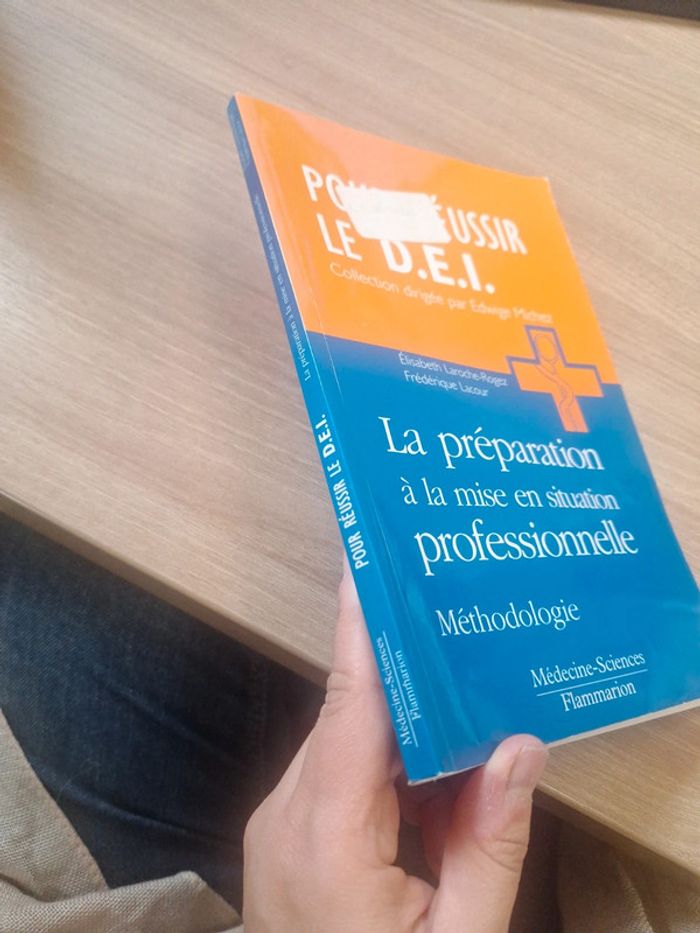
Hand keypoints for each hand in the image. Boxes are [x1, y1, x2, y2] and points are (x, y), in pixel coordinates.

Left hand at [243, 564, 547, 931]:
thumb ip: (490, 844)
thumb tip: (522, 744)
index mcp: (326, 833)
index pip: (350, 705)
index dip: (360, 631)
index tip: (371, 566)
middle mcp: (287, 812)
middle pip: (352, 717)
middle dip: (409, 674)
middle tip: (462, 621)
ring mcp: (280, 825)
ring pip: (348, 744)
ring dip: (407, 726)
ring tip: (469, 694)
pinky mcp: (288, 838)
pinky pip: (340, 776)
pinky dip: (391, 767)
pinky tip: (441, 773)